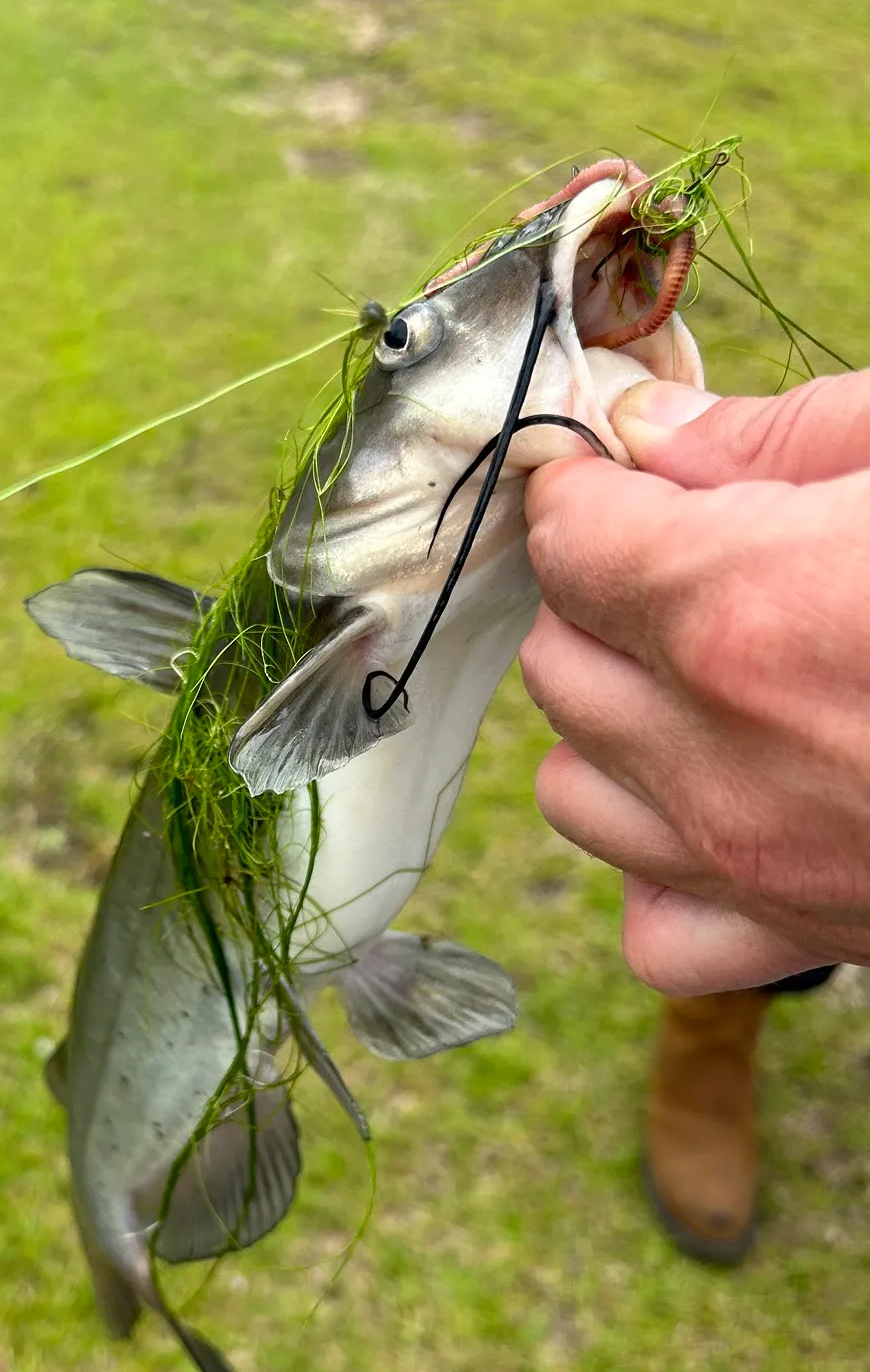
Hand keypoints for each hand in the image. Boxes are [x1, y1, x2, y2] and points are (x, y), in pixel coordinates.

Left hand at [519, 372, 869, 993]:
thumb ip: (781, 439)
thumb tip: (648, 434)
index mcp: (742, 609)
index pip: (569, 542)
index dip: (581, 493)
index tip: (608, 474)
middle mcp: (721, 751)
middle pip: (561, 660)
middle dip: (600, 597)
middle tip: (680, 556)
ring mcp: (756, 860)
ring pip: (577, 788)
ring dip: (614, 723)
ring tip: (699, 677)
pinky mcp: (810, 937)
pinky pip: (657, 926)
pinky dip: (662, 865)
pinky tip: (724, 802)